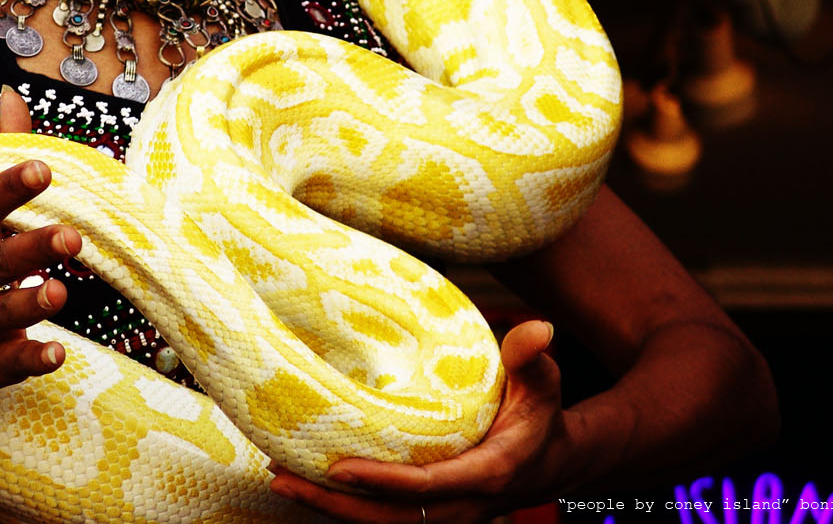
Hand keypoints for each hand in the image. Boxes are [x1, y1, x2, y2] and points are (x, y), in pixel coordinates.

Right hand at [0, 88, 83, 404]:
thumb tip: (14, 96)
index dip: (10, 188)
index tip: (43, 169)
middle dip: (33, 248)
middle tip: (72, 237)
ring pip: (5, 312)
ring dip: (32, 303)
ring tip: (60, 292)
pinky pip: (13, 362)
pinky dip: (33, 359)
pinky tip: (57, 354)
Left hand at [269, 321, 572, 523]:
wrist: (550, 462)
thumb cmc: (539, 415)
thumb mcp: (542, 383)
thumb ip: (531, 358)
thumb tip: (538, 327)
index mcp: (486, 473)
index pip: (427, 487)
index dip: (383, 481)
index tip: (340, 468)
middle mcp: (461, 505)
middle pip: (391, 518)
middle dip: (335, 504)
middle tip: (284, 477)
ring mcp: (444, 515)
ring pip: (381, 523)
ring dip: (330, 507)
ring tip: (282, 478)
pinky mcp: (428, 513)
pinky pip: (382, 517)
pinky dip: (344, 506)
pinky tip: (307, 481)